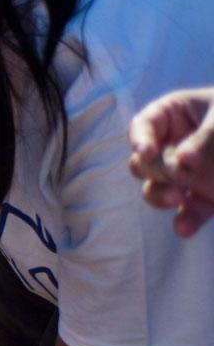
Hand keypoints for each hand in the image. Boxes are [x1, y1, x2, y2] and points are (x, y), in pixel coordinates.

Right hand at [129, 87, 213, 236]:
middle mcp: (172, 147)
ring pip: (156, 190)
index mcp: (172, 116)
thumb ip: (205, 138)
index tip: (147, 152)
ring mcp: (186, 174)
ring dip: (160, 196)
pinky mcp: (203, 197)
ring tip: (178, 198)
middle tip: (180, 173)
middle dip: (157, 170)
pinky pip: (189, 212)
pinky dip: (186, 220)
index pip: (143, 126)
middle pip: (144, 163)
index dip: (140, 139)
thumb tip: (184, 160)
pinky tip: (184, 228)